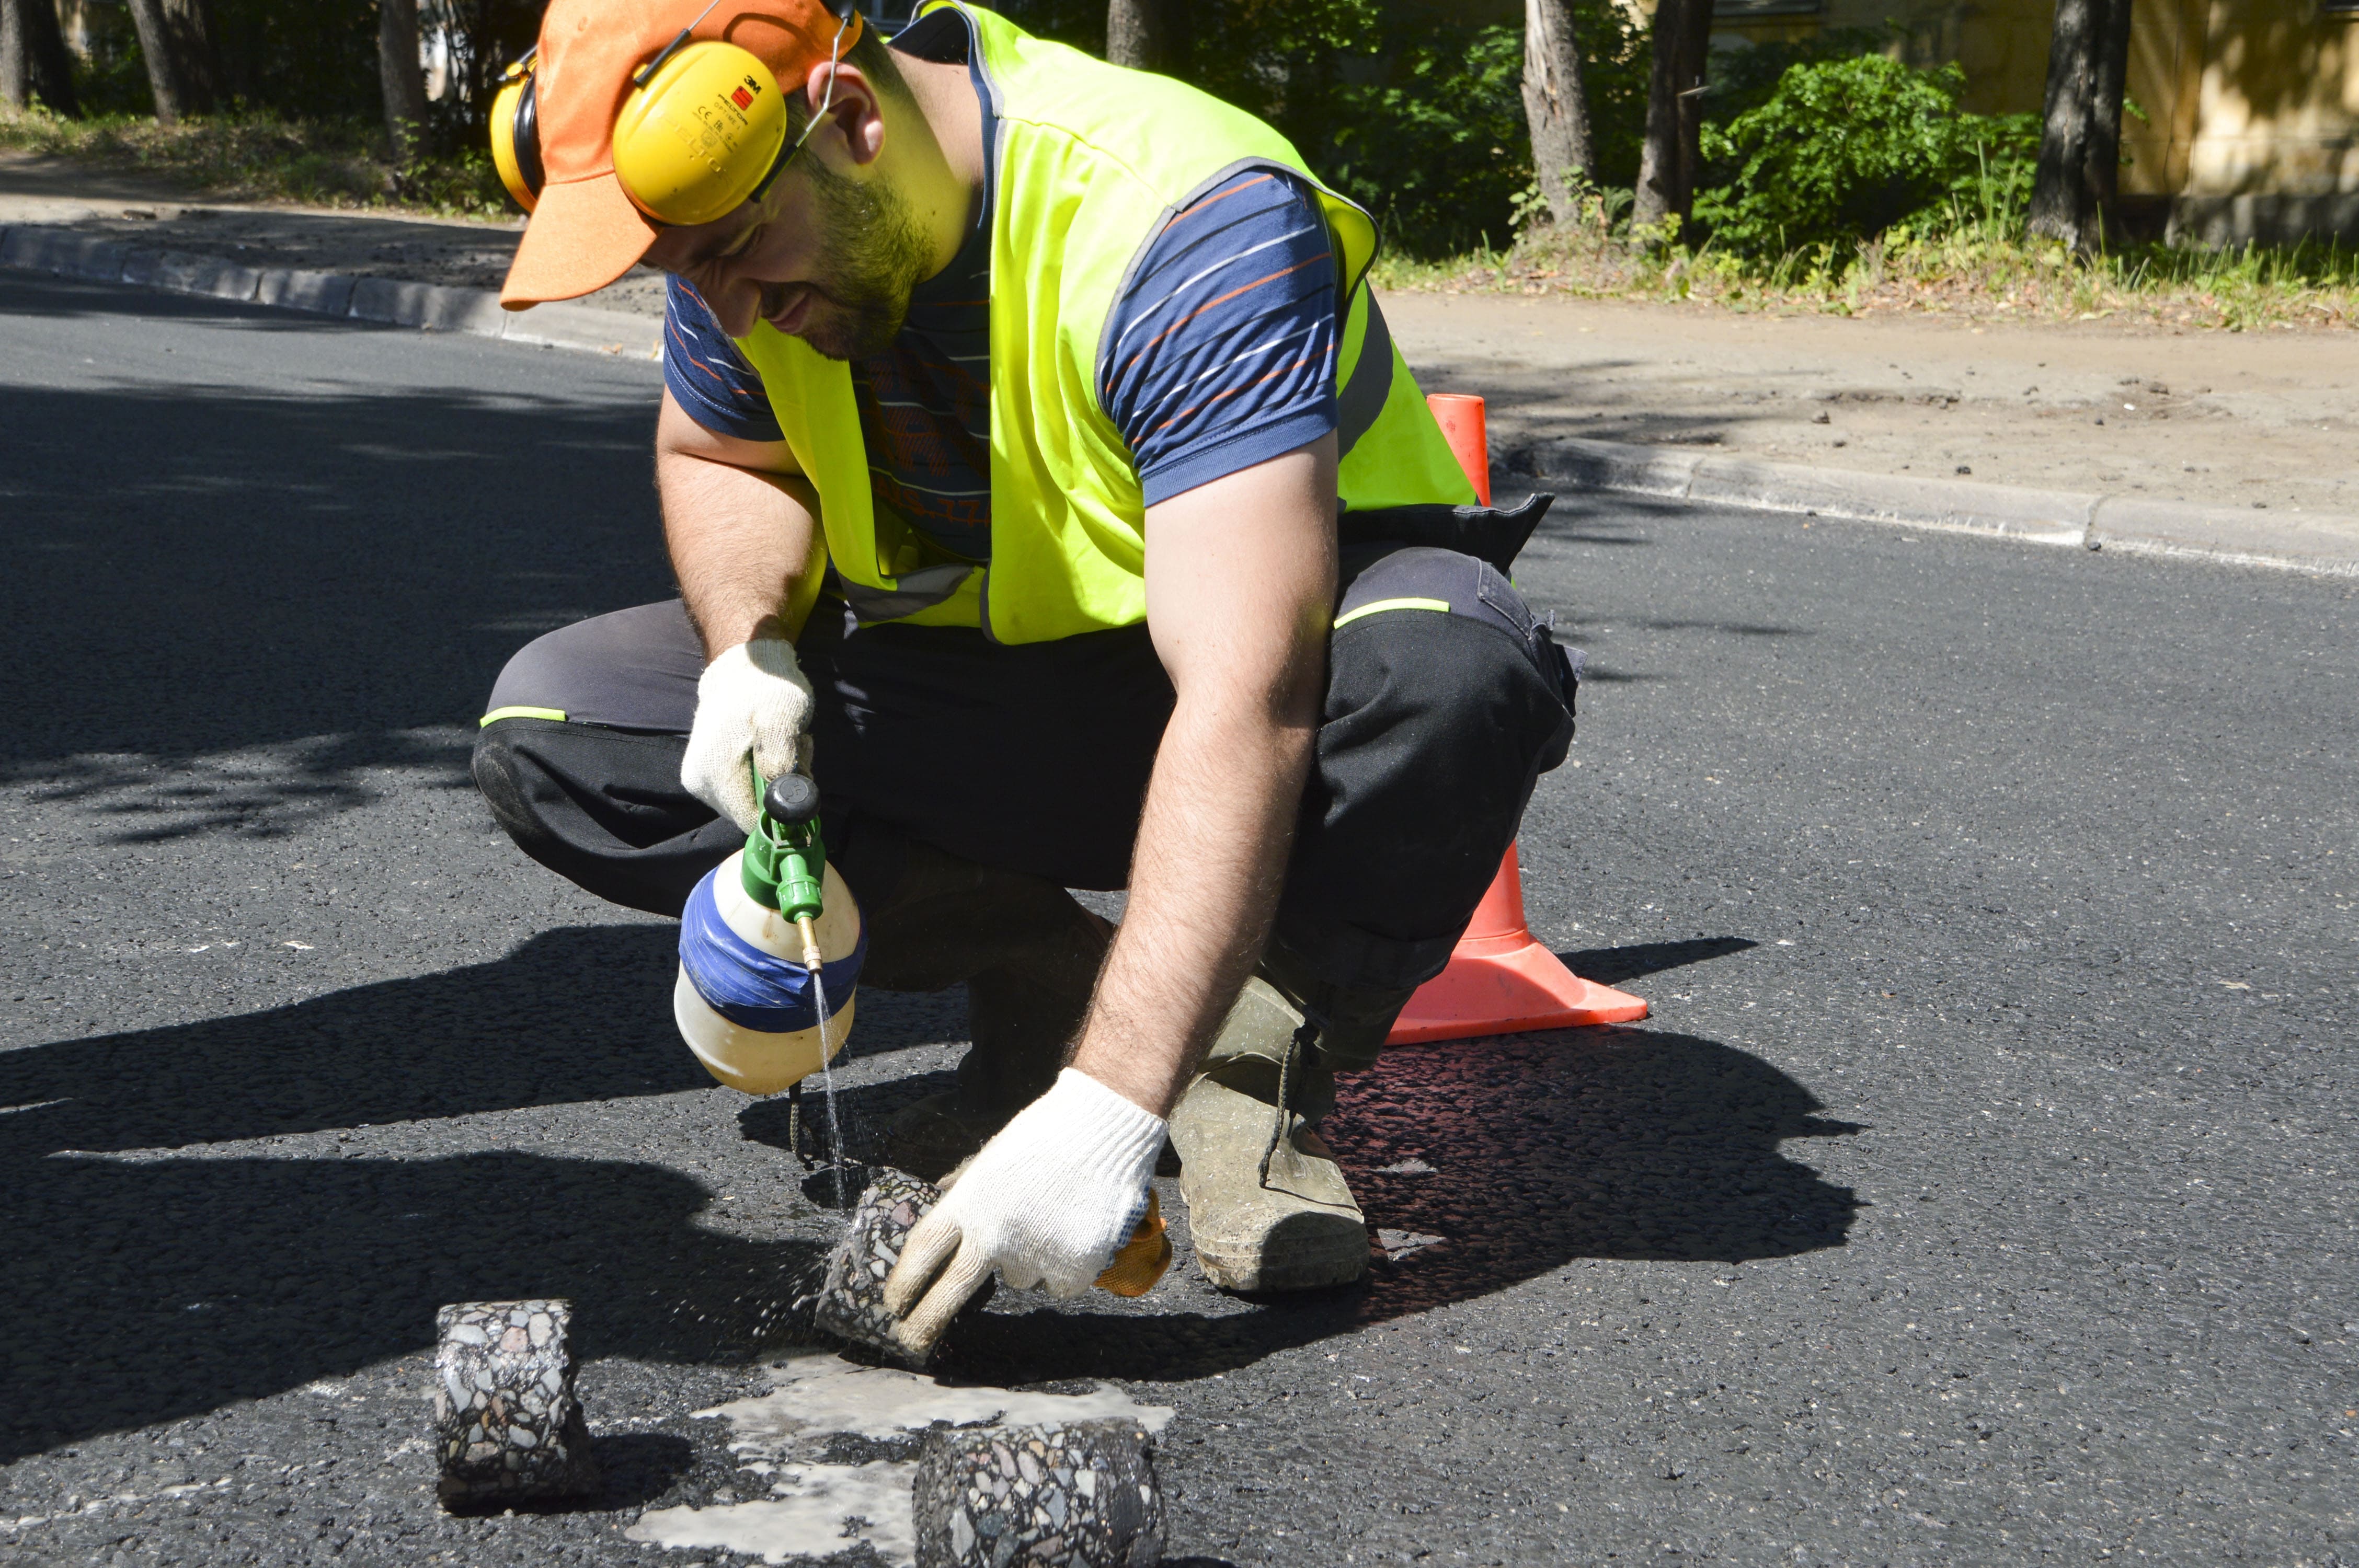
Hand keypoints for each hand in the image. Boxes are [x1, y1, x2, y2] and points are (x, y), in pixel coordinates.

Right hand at [680, 637, 814, 832]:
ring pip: (752, 801)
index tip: (797, 771)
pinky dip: (765, 772)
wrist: (744, 667)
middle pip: (754, 812)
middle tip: (793, 749)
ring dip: (776, 778)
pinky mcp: (708, 775)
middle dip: (781, 787)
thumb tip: (782, 801)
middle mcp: (701, 785)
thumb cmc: (766, 689)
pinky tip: (770, 745)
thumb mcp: (783, 719)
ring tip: (783, 743)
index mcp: (715, 776)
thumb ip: (780, 761)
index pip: (754, 822)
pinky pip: (745, 788)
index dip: (783, 806)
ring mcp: (701, 781)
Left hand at [884, 1069, 1166, 1350]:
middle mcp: (994, 1234)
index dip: (903, 1283)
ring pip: (1018, 1277)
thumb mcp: (991, 1158)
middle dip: (925, 1322)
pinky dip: (1063, 1264)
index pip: (922, 1251)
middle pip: (950, 1291)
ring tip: (1049, 1216)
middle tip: (910, 1342)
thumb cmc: (1046, 1136)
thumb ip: (965, 1190)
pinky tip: (1074, 1229)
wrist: (1105, 1128)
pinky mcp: (1073, 1267)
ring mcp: (1034, 1254)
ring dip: (1026, 1259)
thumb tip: (942, 1205)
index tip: (892, 1305)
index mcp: (968, 1202)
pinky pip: (1058, 1282)